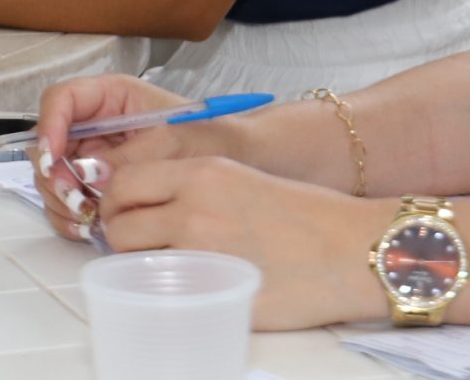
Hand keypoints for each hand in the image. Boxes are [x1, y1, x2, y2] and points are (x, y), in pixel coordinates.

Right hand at [31, 74, 198, 237]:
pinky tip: (88, 226)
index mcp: (110, 97)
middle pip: (48, 143)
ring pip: (52, 175)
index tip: (53, 156)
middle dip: (54, 173)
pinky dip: (70, 215)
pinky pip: (67, 199)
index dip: (50, 124)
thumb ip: (130, 157)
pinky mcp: (96, 183)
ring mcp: (92, 154)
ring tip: (87, 217)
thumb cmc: (206, 135)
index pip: (61, 98)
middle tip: (76, 198)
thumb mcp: (171, 142)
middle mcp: (94, 123)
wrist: (230, 157)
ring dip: (61, 199)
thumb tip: (88, 174)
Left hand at [97, 156, 391, 330]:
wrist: (353, 249)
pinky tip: (191, 289)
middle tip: (138, 245)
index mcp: (202, 173)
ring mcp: (202, 256)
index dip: (116, 200)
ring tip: (167, 268)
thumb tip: (147, 204)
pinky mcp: (215, 295)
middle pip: (119, 225)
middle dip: (121, 236)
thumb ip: (191, 187)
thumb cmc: (306, 215)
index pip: (124, 181)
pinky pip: (169, 296)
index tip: (124, 210)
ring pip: (136, 264)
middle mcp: (193, 210)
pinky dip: (170, 293)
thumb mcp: (241, 179)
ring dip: (141, 266)